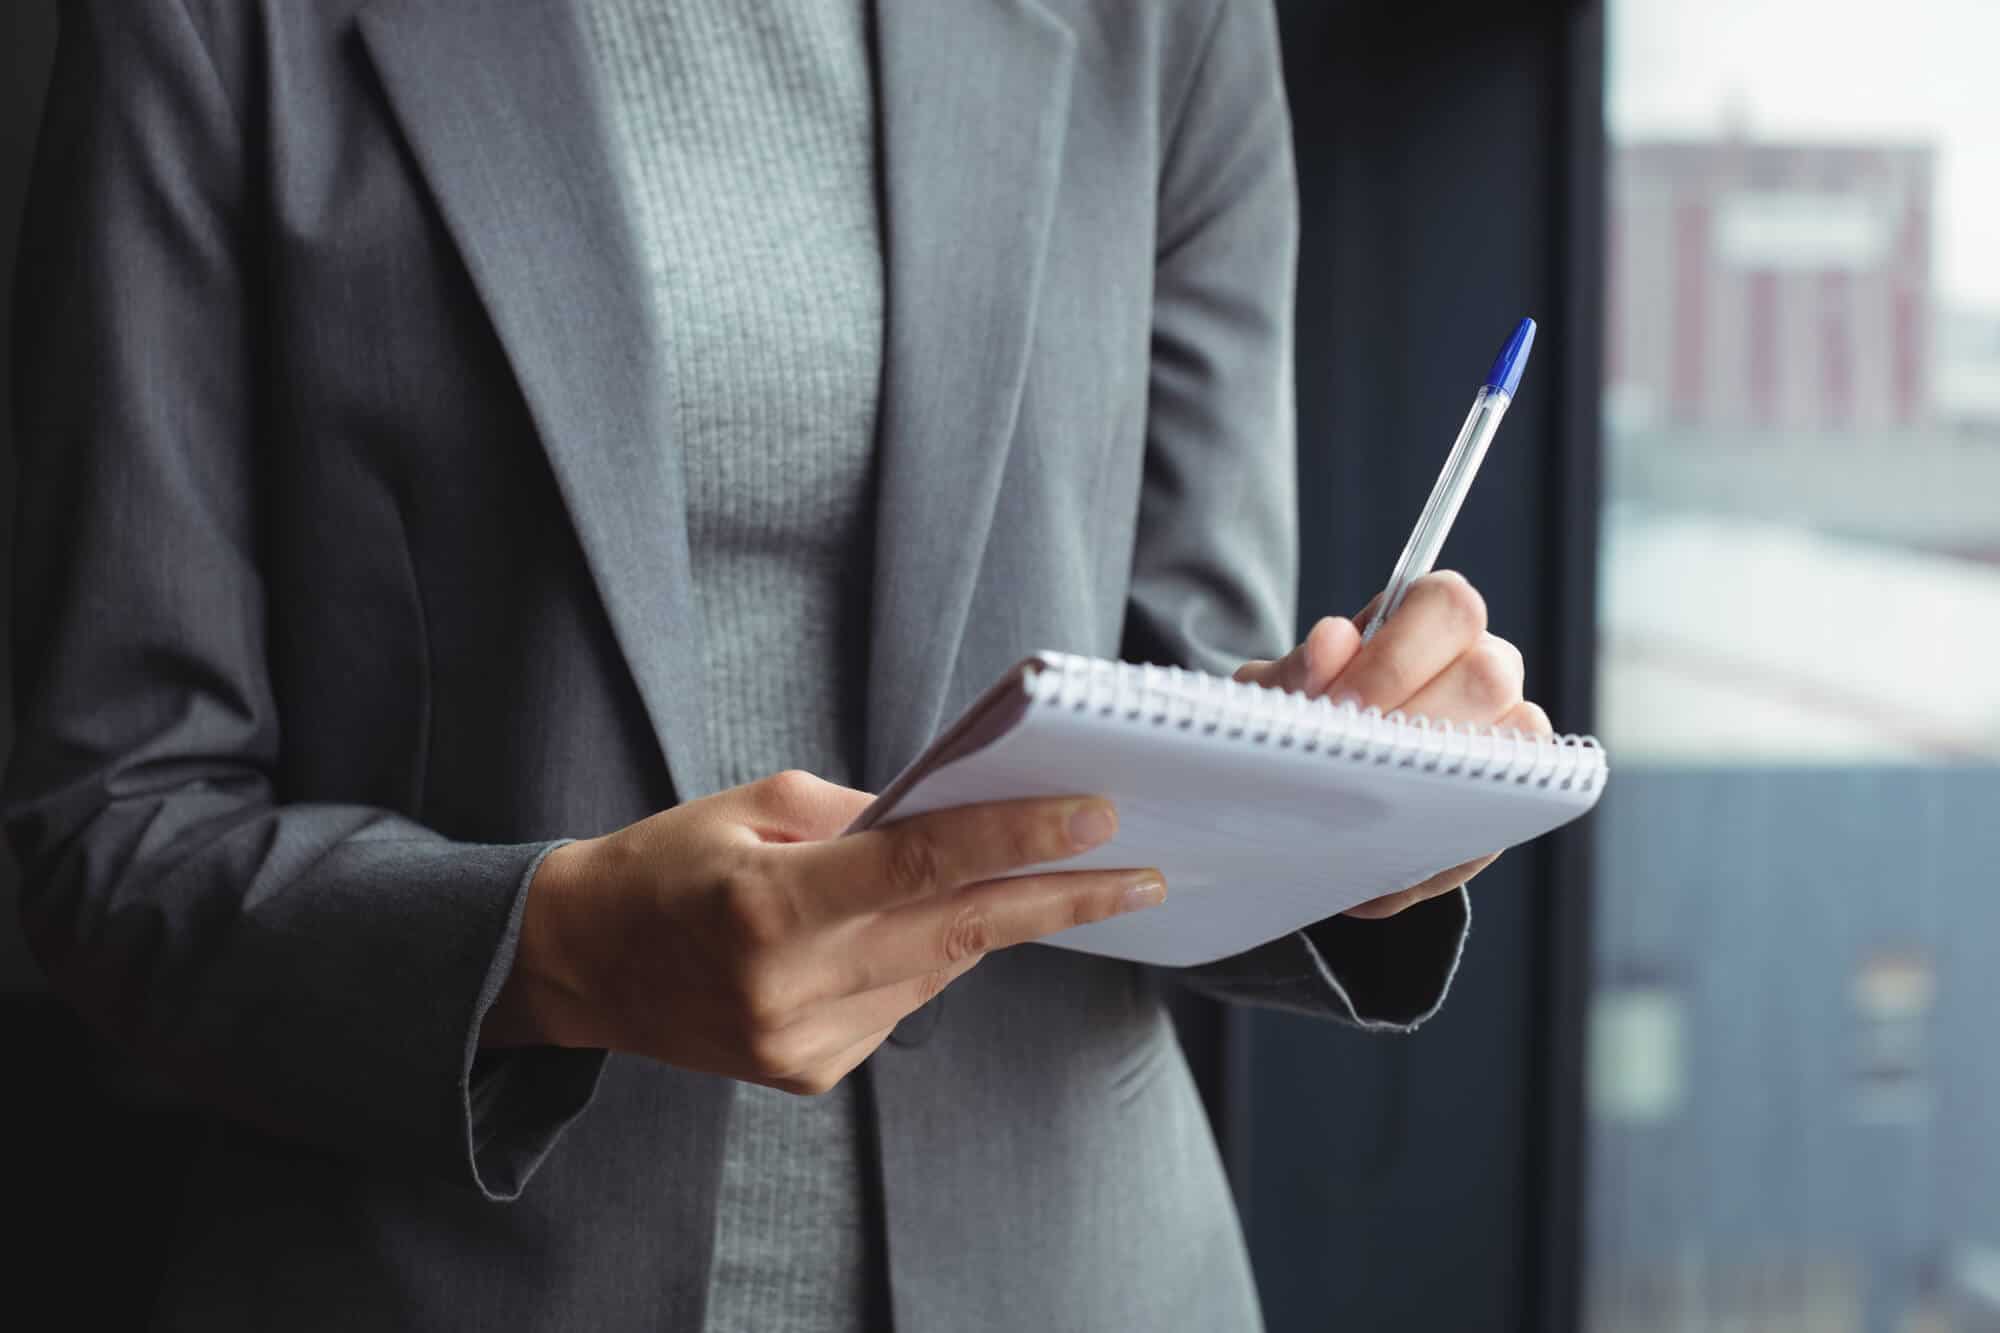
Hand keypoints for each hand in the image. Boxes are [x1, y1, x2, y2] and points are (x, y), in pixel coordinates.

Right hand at [484, 772, 1163, 1092]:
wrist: (579, 963)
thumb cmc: (663, 865)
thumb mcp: (751, 806)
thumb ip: (859, 816)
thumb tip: (954, 820)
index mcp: (770, 906)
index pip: (923, 866)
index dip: (1017, 839)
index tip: (1096, 816)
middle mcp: (790, 986)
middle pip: (959, 933)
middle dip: (1060, 899)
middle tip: (1143, 874)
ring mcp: (801, 1044)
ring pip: (935, 972)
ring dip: (979, 922)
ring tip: (1011, 878)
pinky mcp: (807, 1075)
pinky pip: (900, 1007)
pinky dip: (919, 962)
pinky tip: (901, 933)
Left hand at [1231, 570, 1552, 918]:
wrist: (1311, 792)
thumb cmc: (1302, 721)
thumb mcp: (1279, 696)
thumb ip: (1299, 669)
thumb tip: (1334, 640)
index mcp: (1430, 622)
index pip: (1449, 607)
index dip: (1398, 656)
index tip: (1344, 705)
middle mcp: (1486, 668)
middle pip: (1488, 674)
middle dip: (1413, 724)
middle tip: (1351, 762)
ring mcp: (1508, 735)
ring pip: (1513, 744)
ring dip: (1434, 780)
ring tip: (1364, 808)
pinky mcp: (1514, 802)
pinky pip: (1507, 819)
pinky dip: (1437, 848)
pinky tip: (1378, 855)